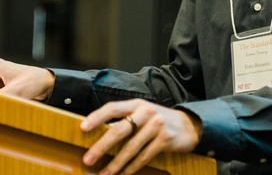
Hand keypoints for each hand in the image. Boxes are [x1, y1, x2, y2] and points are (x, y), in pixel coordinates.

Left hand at [80, 99, 202, 174]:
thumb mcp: (143, 114)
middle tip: (88, 159)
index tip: (82, 128)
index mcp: (137, 104)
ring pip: (130, 148)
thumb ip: (125, 121)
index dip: (96, 117)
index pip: (112, 108)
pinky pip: (144, 157)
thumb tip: (101, 132)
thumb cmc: (159, 120)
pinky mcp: (165, 140)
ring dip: (115, 164)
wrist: (189, 125)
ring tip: (104, 174)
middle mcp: (146, 112)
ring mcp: (156, 125)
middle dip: (101, 147)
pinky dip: (131, 168)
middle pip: (119, 130)